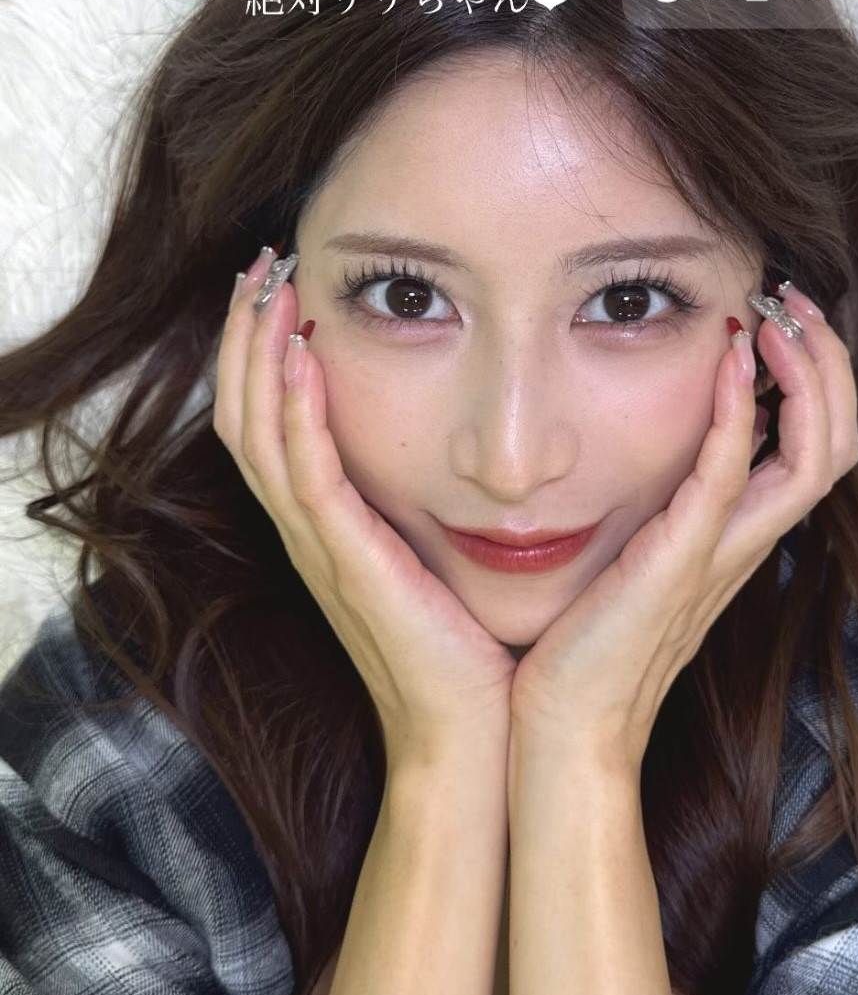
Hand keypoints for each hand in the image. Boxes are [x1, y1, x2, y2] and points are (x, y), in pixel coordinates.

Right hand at [213, 250, 516, 779]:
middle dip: (245, 333)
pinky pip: (305, 476)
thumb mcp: (437, 557)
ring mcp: (322, 549)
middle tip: (261, 262)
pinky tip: (304, 358)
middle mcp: (310, 533)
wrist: (477, 733)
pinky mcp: (348, 564)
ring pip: (258, 433)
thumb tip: (460, 442)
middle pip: (243, 414)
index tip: (282, 283)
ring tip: (270, 284)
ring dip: (258, 353)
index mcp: (328, 528)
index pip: (268, 421)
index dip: (262, 351)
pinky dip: (296, 412)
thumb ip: (426, 501)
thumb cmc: (471, 650)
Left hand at [508, 283, 857, 770]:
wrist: (556, 732)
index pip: (815, 449)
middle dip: (829, 363)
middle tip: (792, 299)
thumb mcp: (627, 565)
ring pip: (814, 455)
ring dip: (807, 373)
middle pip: (836, 443)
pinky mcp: (680, 562)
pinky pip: (730, 475)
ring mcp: (720, 555)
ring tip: (776, 313)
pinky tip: (729, 358)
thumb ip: (649, 511)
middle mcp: (743, 546)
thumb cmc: (576, 650)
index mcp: (734, 543)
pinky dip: (739, 410)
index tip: (777, 318)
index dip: (816, 381)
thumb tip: (633, 450)